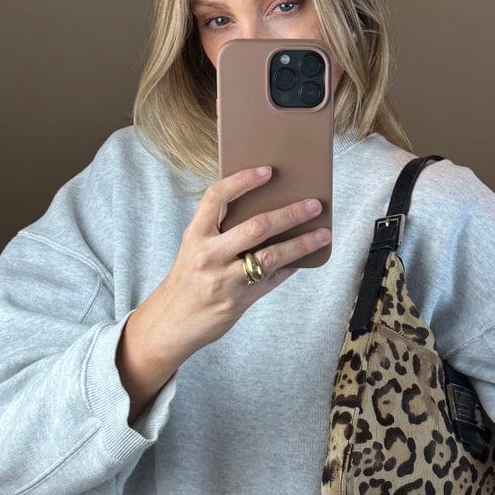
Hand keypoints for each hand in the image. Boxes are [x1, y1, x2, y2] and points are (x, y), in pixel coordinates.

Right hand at [116, 165, 329, 420]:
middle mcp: (208, 255)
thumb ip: (220, 231)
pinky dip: (291, 267)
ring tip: (323, 234)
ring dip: (301, 243)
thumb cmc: (187, 279)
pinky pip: (272, 279)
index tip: (267, 171)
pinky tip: (307, 258)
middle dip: (289, 214)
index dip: (242, 181)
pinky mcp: (238, 301)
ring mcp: (224, 279)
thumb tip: (265, 210)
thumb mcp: (194, 248)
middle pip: (256, 227)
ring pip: (271, 256)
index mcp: (195, 235)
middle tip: (314, 204)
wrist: (170, 322)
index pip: (216, 198)